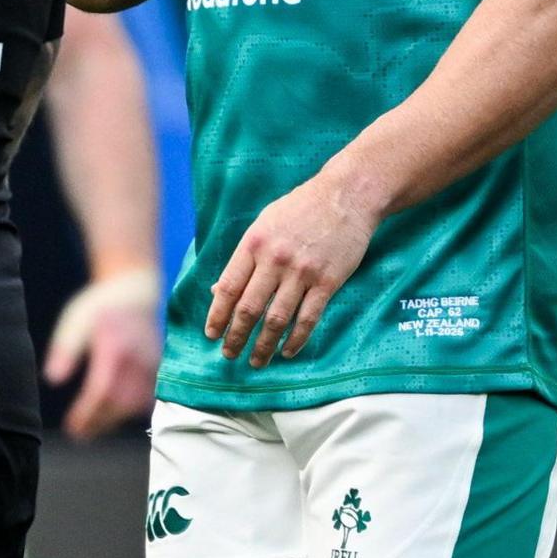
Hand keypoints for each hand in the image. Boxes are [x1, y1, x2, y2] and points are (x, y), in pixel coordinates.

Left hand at [45, 269, 161, 439]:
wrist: (135, 291)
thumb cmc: (100, 306)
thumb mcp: (75, 320)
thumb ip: (64, 349)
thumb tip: (52, 379)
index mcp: (115, 347)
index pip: (102, 390)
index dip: (87, 413)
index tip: (72, 427)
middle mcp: (137, 359)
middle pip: (120, 403)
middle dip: (99, 423)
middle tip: (78, 434)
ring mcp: (151, 365)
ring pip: (136, 405)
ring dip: (114, 420)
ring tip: (91, 428)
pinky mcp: (157, 369)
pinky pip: (147, 399)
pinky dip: (129, 411)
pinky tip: (112, 414)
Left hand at [203, 167, 382, 367]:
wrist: (345, 196)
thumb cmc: (301, 208)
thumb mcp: (264, 223)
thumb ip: (244, 257)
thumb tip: (217, 290)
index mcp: (253, 243)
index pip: (227, 287)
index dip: (217, 315)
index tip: (211, 334)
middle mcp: (274, 259)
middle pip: (249, 308)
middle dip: (236, 337)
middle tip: (229, 354)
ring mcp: (302, 272)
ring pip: (276, 319)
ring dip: (263, 345)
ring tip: (256, 361)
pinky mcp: (327, 281)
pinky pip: (308, 318)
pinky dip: (296, 339)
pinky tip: (287, 351)